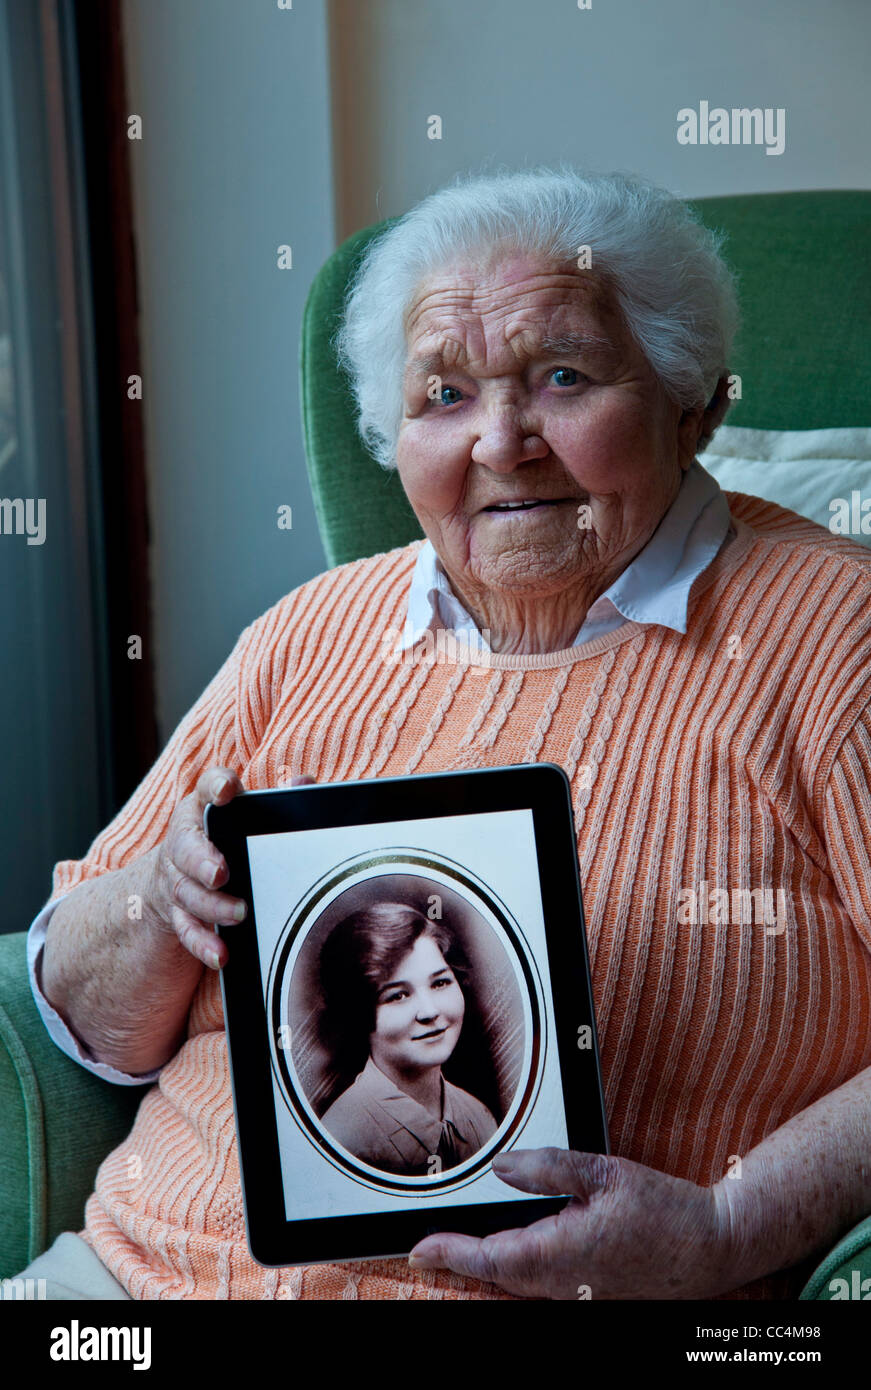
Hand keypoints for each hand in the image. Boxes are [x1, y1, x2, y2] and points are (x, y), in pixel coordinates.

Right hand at [142, 766, 313, 969]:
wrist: (177, 873)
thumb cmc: (225, 839)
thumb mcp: (245, 815)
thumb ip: (278, 799)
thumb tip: (304, 784)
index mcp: (204, 808)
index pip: (207, 787)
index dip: (215, 786)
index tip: (227, 792)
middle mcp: (184, 840)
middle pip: (185, 847)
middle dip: (202, 861)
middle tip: (221, 873)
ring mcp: (177, 878)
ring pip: (186, 892)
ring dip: (211, 906)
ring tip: (240, 913)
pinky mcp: (177, 912)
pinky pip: (186, 929)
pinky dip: (202, 943)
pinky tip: (220, 954)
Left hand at [408, 1147, 735, 1299]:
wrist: (711, 1249)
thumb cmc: (666, 1212)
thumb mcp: (605, 1173)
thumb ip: (549, 1168)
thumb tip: (504, 1167)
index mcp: (562, 1254)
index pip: (490, 1259)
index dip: (450, 1253)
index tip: (419, 1248)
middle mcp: (564, 1284)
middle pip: (497, 1274)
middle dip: (462, 1258)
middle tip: (431, 1241)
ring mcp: (577, 1296)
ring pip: (518, 1282)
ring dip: (490, 1263)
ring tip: (462, 1243)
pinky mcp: (590, 1297)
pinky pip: (542, 1286)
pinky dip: (519, 1268)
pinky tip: (516, 1249)